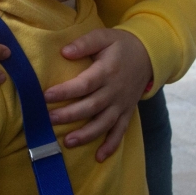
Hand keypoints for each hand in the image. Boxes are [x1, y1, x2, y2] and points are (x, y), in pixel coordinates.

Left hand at [44, 29, 152, 161]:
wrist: (149, 55)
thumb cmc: (121, 45)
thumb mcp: (104, 37)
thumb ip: (84, 43)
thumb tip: (64, 52)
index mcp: (107, 71)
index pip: (85, 84)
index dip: (66, 91)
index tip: (46, 96)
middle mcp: (115, 91)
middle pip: (92, 106)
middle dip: (70, 115)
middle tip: (50, 119)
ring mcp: (122, 104)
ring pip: (104, 123)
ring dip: (87, 135)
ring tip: (68, 142)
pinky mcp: (127, 112)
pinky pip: (120, 131)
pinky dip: (111, 145)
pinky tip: (99, 157)